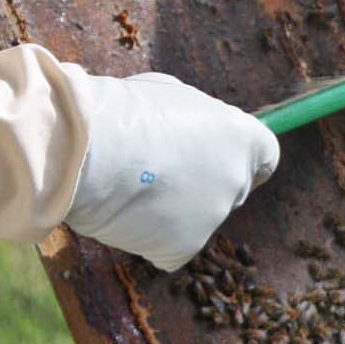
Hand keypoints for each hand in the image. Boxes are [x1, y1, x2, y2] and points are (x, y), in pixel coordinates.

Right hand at [66, 72, 279, 270]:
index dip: (243, 160)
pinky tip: (122, 214)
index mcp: (240, 137)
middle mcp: (235, 179)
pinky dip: (149, 236)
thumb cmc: (119, 111)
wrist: (79, 146)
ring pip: (195, 220)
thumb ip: (197, 120)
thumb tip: (200, 133)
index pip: (265, 158)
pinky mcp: (184, 247)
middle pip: (228, 191)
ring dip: (169, 210)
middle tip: (156, 172)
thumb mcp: (168, 96)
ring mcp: (212, 217)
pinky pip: (170, 247)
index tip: (221, 161)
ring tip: (126, 186)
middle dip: (199, 185)